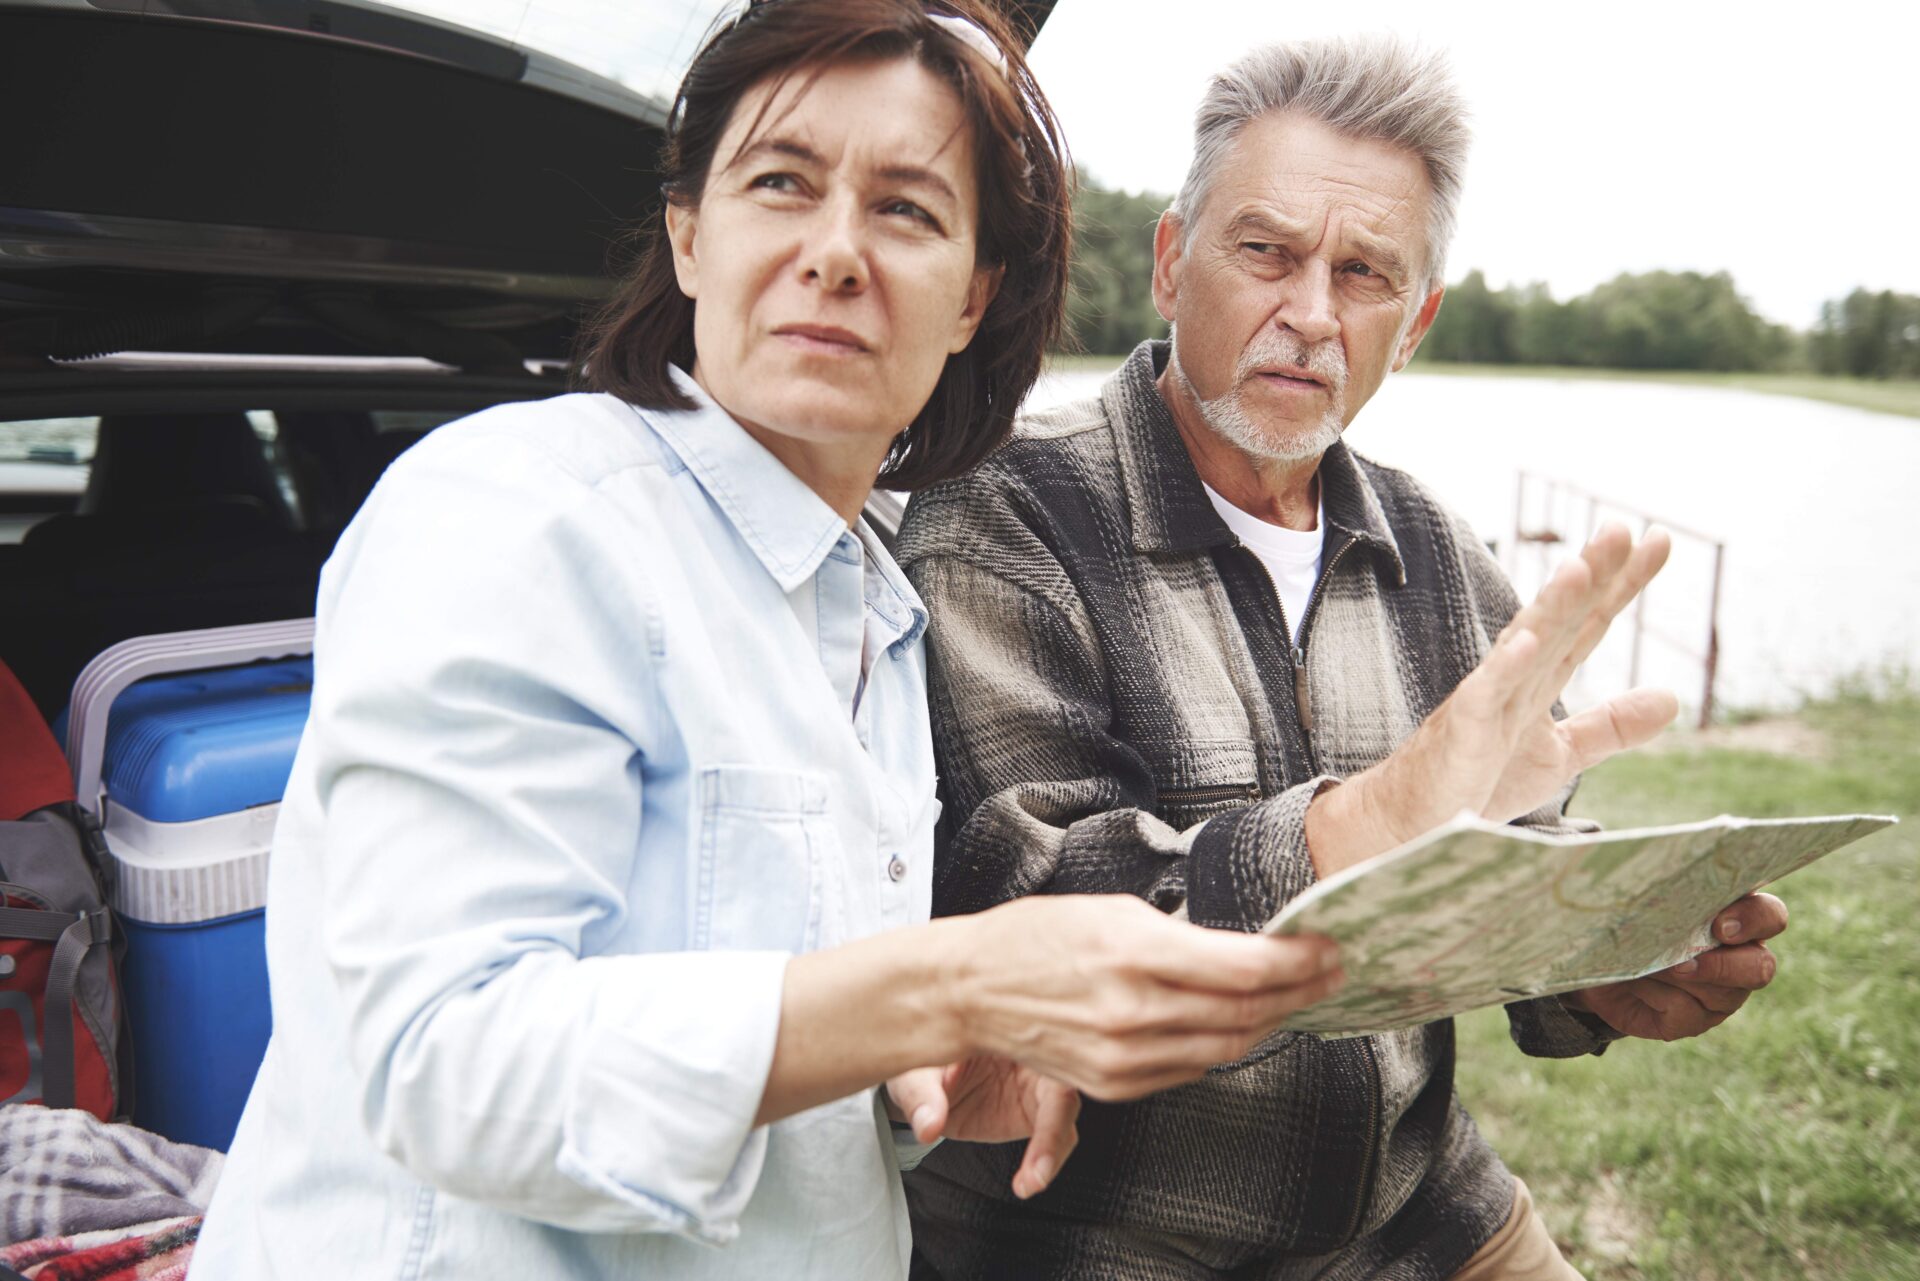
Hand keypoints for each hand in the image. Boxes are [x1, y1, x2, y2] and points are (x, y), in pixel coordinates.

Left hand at [885, 1057, 1080, 1198]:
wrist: (918, 1078)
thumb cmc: (918, 1061)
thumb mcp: (910, 1073)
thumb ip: (921, 1096)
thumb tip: (928, 1127)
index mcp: (1007, 1027)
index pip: (1043, 1048)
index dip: (1047, 1080)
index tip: (1038, 1120)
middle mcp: (1033, 1052)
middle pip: (1064, 1084)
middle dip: (1055, 1130)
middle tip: (1035, 1172)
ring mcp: (1038, 1082)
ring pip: (1065, 1114)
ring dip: (1053, 1151)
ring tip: (1028, 1182)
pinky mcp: (1036, 1109)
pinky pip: (1056, 1134)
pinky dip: (1047, 1160)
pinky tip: (1026, 1183)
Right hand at [941, 894, 1343, 1100]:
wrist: (971, 990)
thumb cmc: (1036, 936)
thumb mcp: (1111, 911)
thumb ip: (1180, 936)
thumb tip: (1243, 952)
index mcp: (1132, 953)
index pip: (1242, 968)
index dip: (1297, 960)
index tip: (1328, 946)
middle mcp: (1131, 1012)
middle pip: (1245, 1012)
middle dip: (1300, 991)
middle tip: (1333, 972)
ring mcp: (1123, 1057)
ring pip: (1225, 1048)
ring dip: (1271, 1022)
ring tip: (1299, 998)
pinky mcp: (1114, 1086)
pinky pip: (1189, 1070)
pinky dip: (1223, 1046)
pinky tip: (1241, 1025)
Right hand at [1309, 523, 1676, 874]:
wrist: (1415, 822)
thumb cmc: (1479, 780)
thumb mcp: (1561, 753)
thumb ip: (1612, 724)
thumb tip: (1674, 697)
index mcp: (1540, 679)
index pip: (1589, 621)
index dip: (1623, 583)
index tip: (1659, 540)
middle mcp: (1515, 677)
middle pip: (1560, 617)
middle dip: (1592, 573)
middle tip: (1623, 529)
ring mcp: (1486, 700)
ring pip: (1523, 643)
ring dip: (1551, 606)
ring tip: (1581, 568)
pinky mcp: (1461, 731)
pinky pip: (1482, 694)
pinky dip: (1503, 668)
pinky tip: (1526, 642)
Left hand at [1564, 893, 1787, 1039]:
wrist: (1595, 961)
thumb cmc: (1627, 919)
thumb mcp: (1641, 899)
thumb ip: (1661, 890)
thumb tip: (1654, 876)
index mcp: (1735, 917)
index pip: (1770, 915)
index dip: (1755, 920)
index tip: (1719, 925)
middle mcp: (1739, 958)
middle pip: (1762, 967)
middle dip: (1725, 965)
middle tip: (1685, 961)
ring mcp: (1721, 995)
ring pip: (1723, 994)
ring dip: (1680, 978)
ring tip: (1648, 965)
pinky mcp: (1693, 1021)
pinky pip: (1686, 1013)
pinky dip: (1656, 995)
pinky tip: (1635, 984)